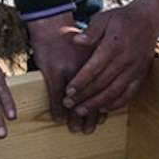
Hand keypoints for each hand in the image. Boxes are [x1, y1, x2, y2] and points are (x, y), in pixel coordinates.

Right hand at [24, 14, 95, 132]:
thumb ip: (99, 67)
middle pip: (91, 98)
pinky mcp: (54, 73)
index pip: (102, 89)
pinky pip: (56, 97)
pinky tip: (59, 119)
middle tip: (89, 130)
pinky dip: (58, 110)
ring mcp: (69, 71)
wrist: (51, 28)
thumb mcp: (90, 51)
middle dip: (90, 117)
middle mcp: (86, 69)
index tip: (102, 117)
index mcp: (97, 63)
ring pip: (75, 101)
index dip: (102, 105)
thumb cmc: (70, 41)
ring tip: (77, 129)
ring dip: (75, 118)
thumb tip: (106, 86)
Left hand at [61, 0, 158, 118]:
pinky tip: (103, 109)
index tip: (68, 91)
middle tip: (69, 105)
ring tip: (82, 111)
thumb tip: (76, 41)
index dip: (80, 81)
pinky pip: (129, 93)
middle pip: (102, 83)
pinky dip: (116, 103)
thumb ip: (91, 30)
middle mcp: (125, 59)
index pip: (94, 67)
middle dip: (84, 96)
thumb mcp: (104, 17)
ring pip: (114, 92)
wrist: (148, 20)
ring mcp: (134, 69)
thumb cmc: (122, 19)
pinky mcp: (141, 75)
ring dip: (97, 104)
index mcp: (114, 45)